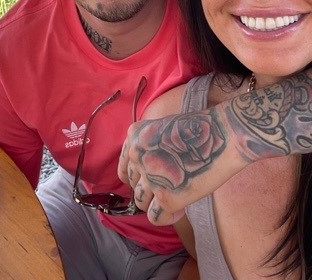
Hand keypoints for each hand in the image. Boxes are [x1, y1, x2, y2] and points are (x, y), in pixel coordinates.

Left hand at [118, 108, 239, 225]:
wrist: (222, 135)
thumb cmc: (200, 132)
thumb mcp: (164, 130)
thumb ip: (151, 149)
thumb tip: (147, 176)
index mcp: (136, 136)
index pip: (125, 168)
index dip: (137, 179)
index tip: (150, 182)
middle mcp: (137, 155)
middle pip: (133, 186)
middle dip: (150, 190)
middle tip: (171, 188)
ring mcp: (150, 176)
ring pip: (141, 203)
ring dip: (157, 204)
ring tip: (177, 197)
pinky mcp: (166, 197)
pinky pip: (156, 218)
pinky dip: (168, 217)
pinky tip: (182, 207)